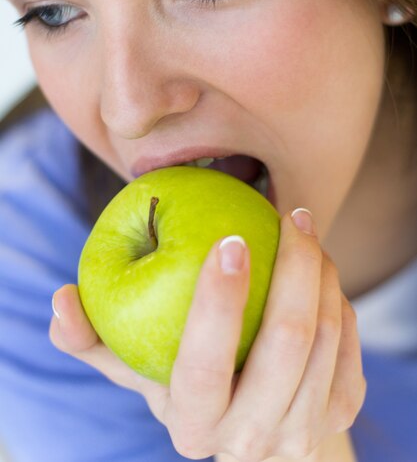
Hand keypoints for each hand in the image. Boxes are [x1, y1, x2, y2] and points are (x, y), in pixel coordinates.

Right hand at [50, 209, 365, 460]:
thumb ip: (94, 336)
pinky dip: (337, 295)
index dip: (217, 301)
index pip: (204, 364)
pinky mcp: (339, 414)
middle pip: (287, 343)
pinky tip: (320, 269)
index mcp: (192, 424)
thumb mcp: (134, 360)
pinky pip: (350, 341)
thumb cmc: (180, 374)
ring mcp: (303, 432)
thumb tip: (60, 298)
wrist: (246, 418)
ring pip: (327, 336)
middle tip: (292, 213)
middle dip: (295, 267)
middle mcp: (250, 440)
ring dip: (322, 270)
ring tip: (304, 229)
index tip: (230, 239)